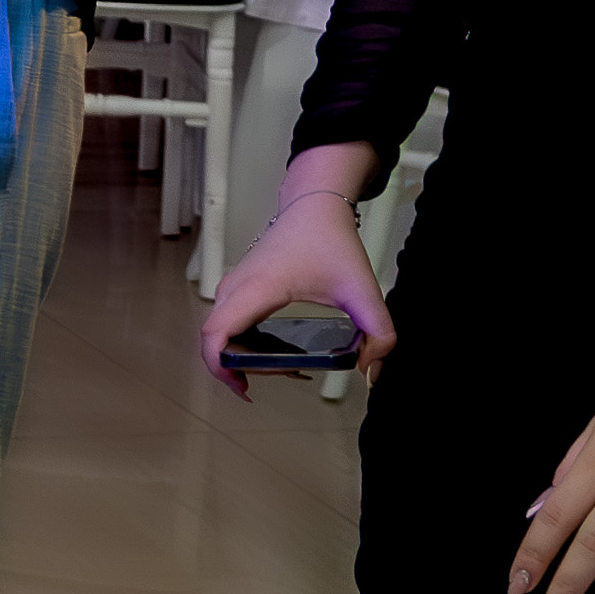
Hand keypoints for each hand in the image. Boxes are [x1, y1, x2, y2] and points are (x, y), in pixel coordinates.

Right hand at [195, 182, 395, 398]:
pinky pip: (225, 324)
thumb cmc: (327, 238)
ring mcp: (232, 288)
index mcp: (257, 289)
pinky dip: (240, 343)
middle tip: (285, 374)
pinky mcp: (236, 290)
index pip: (215, 334)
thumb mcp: (362, 289)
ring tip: (282, 365)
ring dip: (241, 357)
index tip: (243, 387)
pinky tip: (270, 352)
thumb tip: (370, 368)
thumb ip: (379, 332)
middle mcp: (235, 289)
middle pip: (216, 342)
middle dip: (242, 369)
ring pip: (219, 335)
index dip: (220, 368)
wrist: (313, 205)